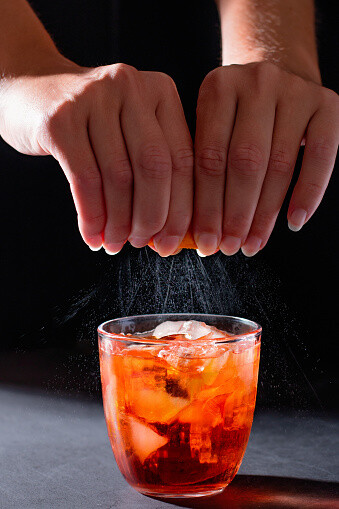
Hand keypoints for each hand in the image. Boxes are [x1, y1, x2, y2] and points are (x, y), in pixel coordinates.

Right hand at [0, 60, 192, 255]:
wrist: (32, 90)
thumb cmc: (91, 122)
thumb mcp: (131, 130)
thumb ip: (155, 167)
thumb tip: (171, 231)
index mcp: (160, 91)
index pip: (183, 159)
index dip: (181, 209)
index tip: (171, 241)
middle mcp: (130, 86)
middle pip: (155, 168)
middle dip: (152, 217)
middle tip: (142, 243)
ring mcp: (93, 98)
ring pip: (119, 177)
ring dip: (118, 222)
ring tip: (114, 243)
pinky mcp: (60, 119)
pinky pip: (85, 180)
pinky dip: (91, 215)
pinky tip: (92, 234)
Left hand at [193, 62, 338, 255]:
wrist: (279, 71)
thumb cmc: (237, 114)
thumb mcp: (212, 125)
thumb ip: (202, 167)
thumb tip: (196, 230)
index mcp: (217, 88)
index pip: (209, 159)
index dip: (207, 207)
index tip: (206, 242)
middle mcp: (257, 83)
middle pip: (245, 162)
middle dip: (235, 214)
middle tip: (230, 247)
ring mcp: (295, 90)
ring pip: (280, 163)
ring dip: (266, 212)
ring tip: (254, 243)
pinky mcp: (326, 102)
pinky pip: (321, 155)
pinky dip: (309, 192)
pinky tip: (294, 222)